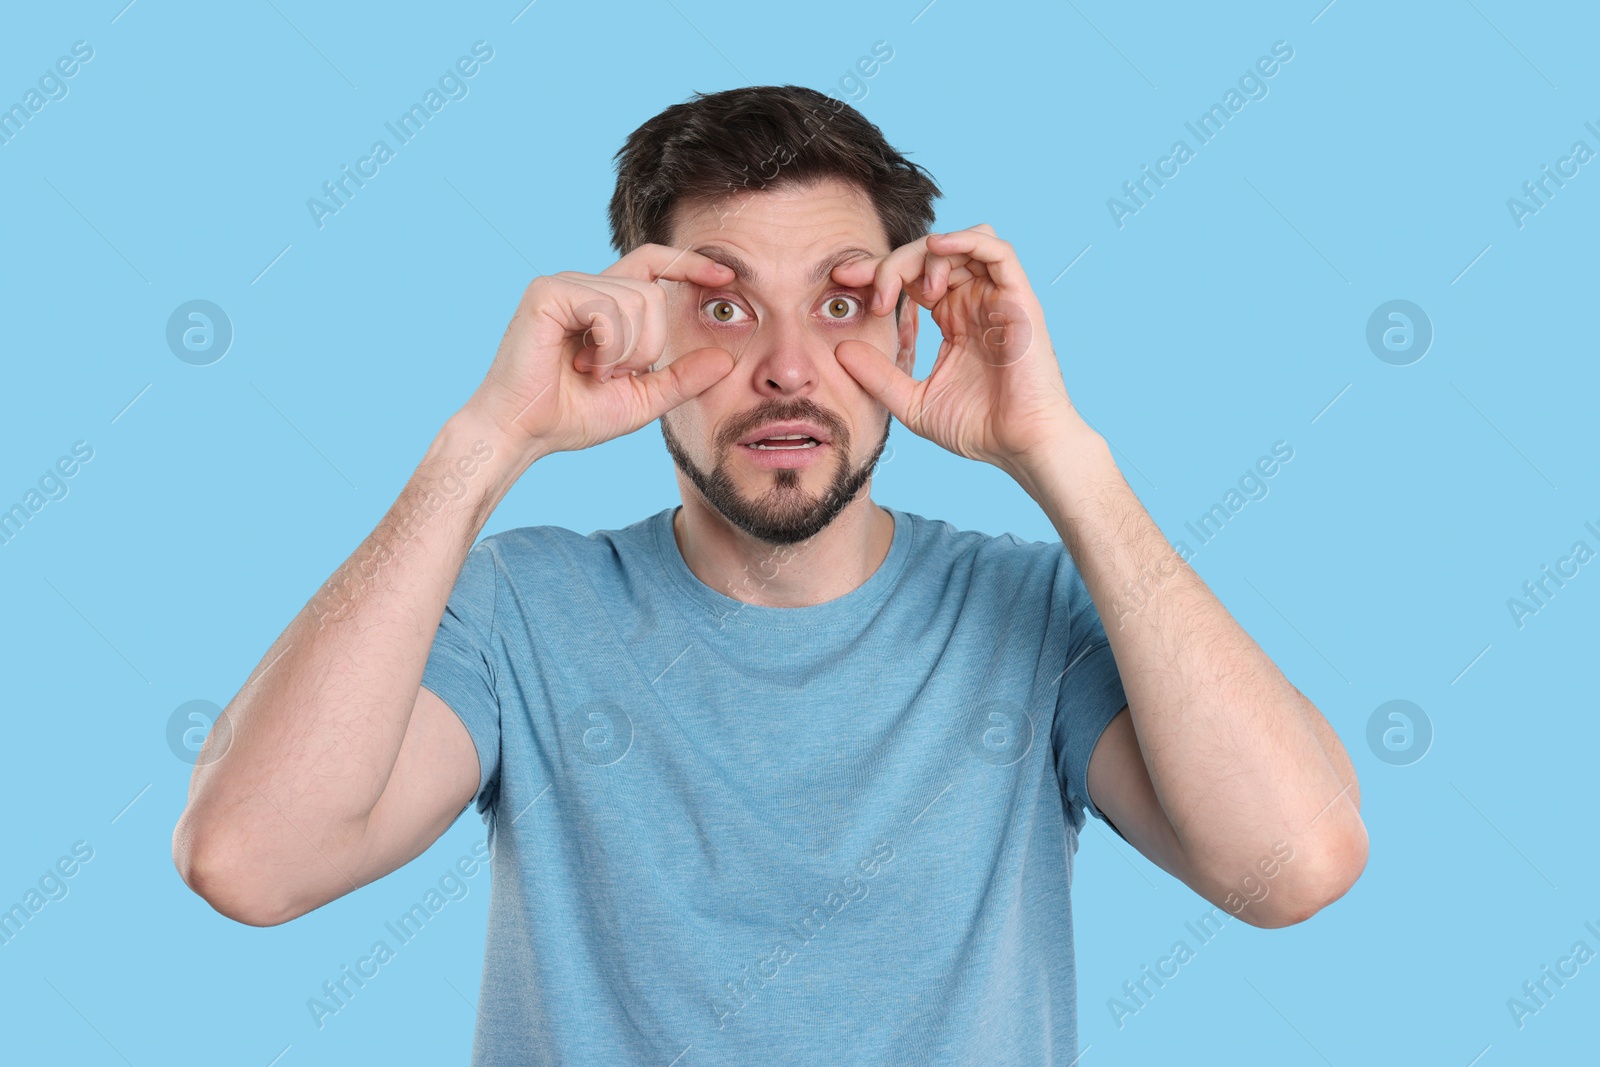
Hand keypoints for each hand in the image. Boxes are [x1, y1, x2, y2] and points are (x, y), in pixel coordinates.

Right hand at [460, 244, 736, 455]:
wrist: (522, 433)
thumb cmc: (572, 416)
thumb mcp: (642, 399)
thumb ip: (682, 378)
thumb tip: (727, 359)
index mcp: (604, 303)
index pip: (653, 264)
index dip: (689, 264)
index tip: (725, 276)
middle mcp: (584, 285)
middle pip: (653, 291)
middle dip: (649, 344)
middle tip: (615, 374)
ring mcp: (564, 284)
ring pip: (636, 299)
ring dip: (627, 351)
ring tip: (594, 371)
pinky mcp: (548, 292)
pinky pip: (608, 308)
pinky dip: (608, 345)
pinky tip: (583, 364)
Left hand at [830, 225, 1081, 478]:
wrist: (1020, 447)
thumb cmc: (977, 428)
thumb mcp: (912, 401)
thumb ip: (878, 375)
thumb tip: (839, 349)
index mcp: (952, 318)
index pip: (912, 277)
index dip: (877, 272)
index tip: (842, 281)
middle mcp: (974, 302)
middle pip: (930, 255)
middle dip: (893, 263)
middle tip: (867, 285)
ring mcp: (997, 298)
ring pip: (960, 244)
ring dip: (926, 255)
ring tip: (914, 290)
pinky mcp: (1018, 299)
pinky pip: (996, 251)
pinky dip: (966, 240)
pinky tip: (938, 248)